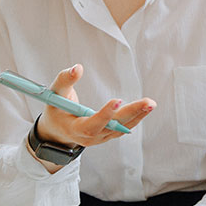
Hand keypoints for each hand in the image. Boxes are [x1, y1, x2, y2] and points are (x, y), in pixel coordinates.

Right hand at [35, 64, 155, 149]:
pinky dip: (136, 117)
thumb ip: (64, 80)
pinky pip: (124, 127)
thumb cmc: (56, 110)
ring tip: (151, 104)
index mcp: (74, 129)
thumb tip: (78, 68)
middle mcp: (90, 137)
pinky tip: (146, 108)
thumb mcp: (54, 95)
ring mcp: (101, 137)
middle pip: (113, 127)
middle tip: (147, 103)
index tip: (117, 100)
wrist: (57, 132)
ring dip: (138, 115)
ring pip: (121, 128)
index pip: (91, 125)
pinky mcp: (108, 134)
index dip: (104, 115)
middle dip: (131, 114)